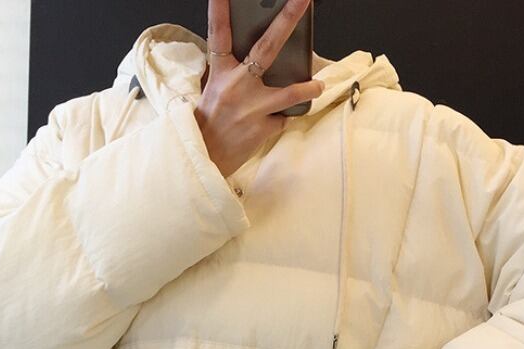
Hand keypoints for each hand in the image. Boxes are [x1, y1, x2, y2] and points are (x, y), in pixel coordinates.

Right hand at [194, 0, 324, 178]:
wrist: (205, 159)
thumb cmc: (209, 122)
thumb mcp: (213, 89)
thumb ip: (232, 72)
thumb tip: (256, 59)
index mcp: (219, 72)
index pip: (219, 33)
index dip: (220, 9)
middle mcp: (236, 86)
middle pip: (267, 47)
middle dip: (287, 20)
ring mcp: (252, 108)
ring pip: (289, 92)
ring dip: (307, 88)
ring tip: (318, 85)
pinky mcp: (262, 129)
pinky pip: (282, 119)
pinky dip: (280, 119)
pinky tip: (271, 123)